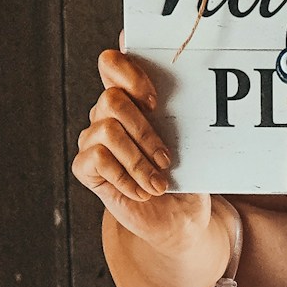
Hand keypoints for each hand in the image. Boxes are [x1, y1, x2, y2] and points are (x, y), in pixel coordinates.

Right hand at [72, 51, 213, 262]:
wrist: (178, 221)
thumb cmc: (186, 180)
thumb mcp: (194, 148)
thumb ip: (187, 120)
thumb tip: (201, 97)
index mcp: (132, 100)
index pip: (112, 64)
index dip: (127, 71)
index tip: (156, 101)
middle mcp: (108, 115)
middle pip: (112, 99)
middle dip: (145, 131)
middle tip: (167, 159)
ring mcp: (94, 139)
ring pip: (108, 131)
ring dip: (139, 162)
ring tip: (159, 184)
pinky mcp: (85, 166)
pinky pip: (97, 158)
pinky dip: (125, 178)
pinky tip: (142, 192)